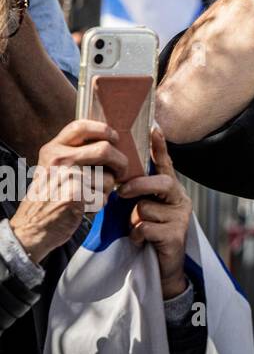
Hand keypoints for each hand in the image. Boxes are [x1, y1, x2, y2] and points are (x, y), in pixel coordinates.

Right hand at [9, 120, 127, 264]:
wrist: (32, 228)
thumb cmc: (50, 197)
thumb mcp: (54, 168)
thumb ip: (75, 153)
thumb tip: (112, 142)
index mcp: (53, 149)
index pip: (81, 126)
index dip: (104, 129)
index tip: (115, 139)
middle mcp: (58, 159)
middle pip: (106, 149)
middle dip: (121, 163)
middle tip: (120, 173)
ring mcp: (67, 176)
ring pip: (109, 177)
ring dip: (108, 189)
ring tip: (91, 195)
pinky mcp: (75, 195)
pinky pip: (105, 196)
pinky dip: (101, 204)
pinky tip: (86, 207)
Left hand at [119, 128, 192, 298]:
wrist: (161, 269)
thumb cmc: (148, 235)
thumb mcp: (142, 210)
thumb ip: (137, 195)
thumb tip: (119, 182)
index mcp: (170, 191)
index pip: (166, 164)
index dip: (160, 147)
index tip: (154, 128)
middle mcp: (179, 200)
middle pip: (162, 182)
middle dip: (140, 186)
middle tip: (122, 192)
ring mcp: (180, 217)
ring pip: (147, 208)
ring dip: (134, 220)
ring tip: (137, 230)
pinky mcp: (176, 235)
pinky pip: (146, 227)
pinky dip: (137, 235)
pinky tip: (141, 242)